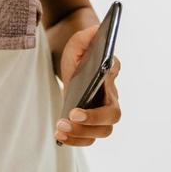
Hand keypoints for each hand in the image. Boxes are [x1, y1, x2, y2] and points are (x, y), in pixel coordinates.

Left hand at [55, 24, 121, 146]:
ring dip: (80, 136)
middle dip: (88, 126)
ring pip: (102, 132)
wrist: (78, 58)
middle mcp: (110, 97)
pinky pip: (90, 137)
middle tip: (65, 121)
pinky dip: (76, 140)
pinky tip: (59, 136)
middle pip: (110, 120)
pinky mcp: (91, 120)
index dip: (95, 112)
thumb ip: (86, 36)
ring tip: (59, 130)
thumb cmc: (81, 50)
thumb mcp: (80, 40)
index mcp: (110, 79)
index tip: (73, 112)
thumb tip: (93, 31)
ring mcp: (102, 110)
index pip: (111, 100)